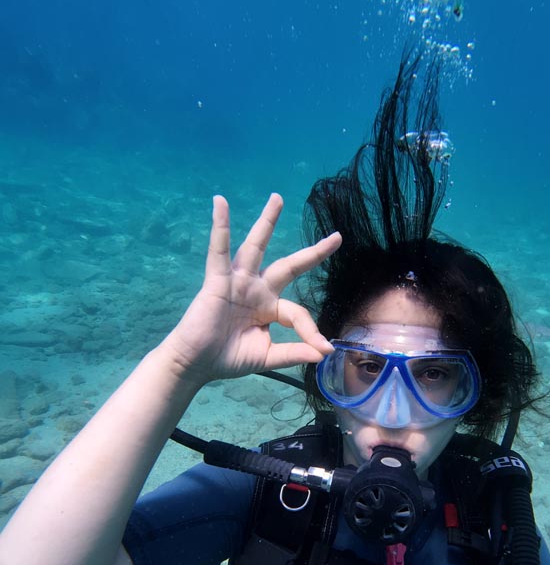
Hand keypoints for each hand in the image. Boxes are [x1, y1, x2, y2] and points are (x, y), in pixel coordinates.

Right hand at [164, 193, 340, 384]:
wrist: (196, 365)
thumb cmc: (227, 359)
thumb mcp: (267, 356)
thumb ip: (294, 352)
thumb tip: (324, 353)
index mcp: (269, 308)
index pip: (297, 312)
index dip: (310, 330)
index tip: (322, 347)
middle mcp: (256, 290)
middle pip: (289, 265)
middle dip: (313, 253)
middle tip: (337, 237)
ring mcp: (238, 282)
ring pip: (256, 247)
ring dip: (267, 222)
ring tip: (277, 199)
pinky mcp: (217, 280)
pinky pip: (219, 249)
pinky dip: (219, 226)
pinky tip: (220, 203)